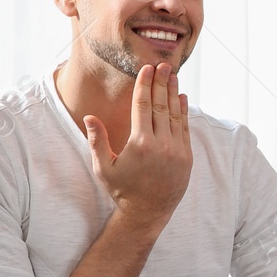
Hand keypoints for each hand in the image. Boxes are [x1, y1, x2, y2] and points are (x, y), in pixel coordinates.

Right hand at [84, 63, 192, 227]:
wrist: (148, 212)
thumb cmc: (122, 190)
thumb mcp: (103, 167)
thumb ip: (97, 140)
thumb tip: (89, 116)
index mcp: (140, 143)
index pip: (143, 106)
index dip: (145, 85)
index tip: (147, 69)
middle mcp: (162, 144)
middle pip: (162, 105)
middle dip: (162, 83)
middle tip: (163, 64)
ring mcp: (177, 150)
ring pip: (176, 115)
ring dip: (174, 93)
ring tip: (173, 75)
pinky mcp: (187, 156)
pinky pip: (186, 128)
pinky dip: (184, 111)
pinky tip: (182, 98)